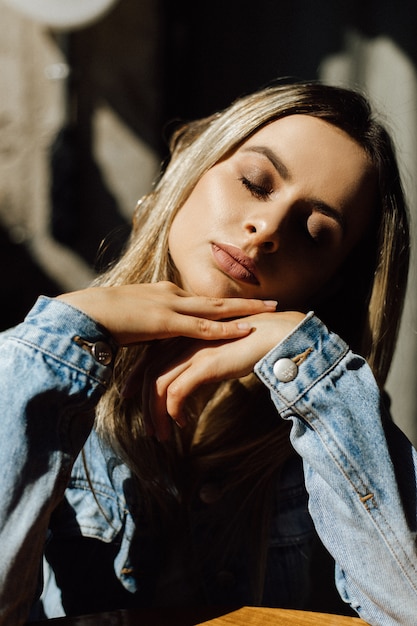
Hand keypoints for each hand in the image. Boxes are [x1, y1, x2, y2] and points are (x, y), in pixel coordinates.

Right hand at [57, 281, 277, 344]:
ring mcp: (172, 307)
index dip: (226, 303)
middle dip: (247, 301)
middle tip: (272, 302)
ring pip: (218, 309)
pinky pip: (203, 326)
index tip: (245, 304)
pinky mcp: (167, 322)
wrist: (86, 312)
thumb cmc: (104, 317)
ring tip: (271, 310)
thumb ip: (149, 326)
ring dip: (246, 310)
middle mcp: (173, 296)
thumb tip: (156, 336)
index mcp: (165, 294)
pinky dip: (227, 328)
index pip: (202, 299)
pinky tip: (246, 329)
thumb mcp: (133, 319)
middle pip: (218, 299)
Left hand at [123, 310, 304, 439]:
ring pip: (158, 385)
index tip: (131, 395)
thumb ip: (201, 357)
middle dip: (143, 402)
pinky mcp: (204, 365)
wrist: (274, 333)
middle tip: (147, 427)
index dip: (137, 377)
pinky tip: (182, 423)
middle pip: (149, 372)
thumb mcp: (218, 348)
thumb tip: (193, 376)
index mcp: (184, 333)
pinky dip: (173, 411)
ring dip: (156, 414)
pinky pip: (176, 392)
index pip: (150, 356)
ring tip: (161, 435)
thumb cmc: (250, 341)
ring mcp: (192, 352)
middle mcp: (183, 341)